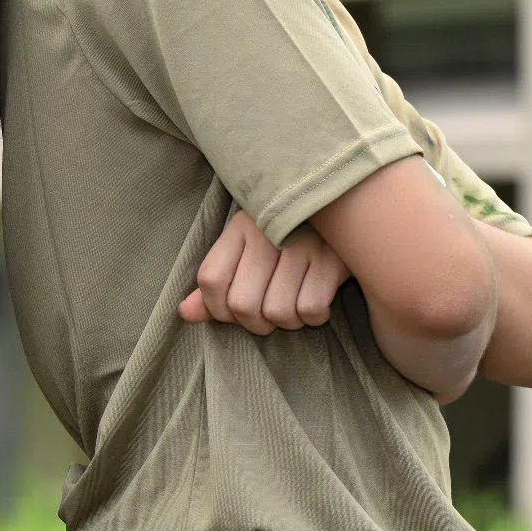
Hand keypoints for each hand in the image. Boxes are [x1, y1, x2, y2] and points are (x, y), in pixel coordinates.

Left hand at [179, 208, 346, 334]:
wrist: (346, 207)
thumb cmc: (288, 237)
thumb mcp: (247, 249)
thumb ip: (218, 282)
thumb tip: (185, 313)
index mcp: (241, 226)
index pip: (210, 279)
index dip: (217, 309)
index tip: (234, 311)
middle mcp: (267, 233)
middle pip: (243, 304)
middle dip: (256, 323)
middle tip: (269, 314)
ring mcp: (302, 244)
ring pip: (278, 312)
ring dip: (288, 322)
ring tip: (295, 304)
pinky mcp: (332, 258)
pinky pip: (311, 309)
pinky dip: (315, 317)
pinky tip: (318, 300)